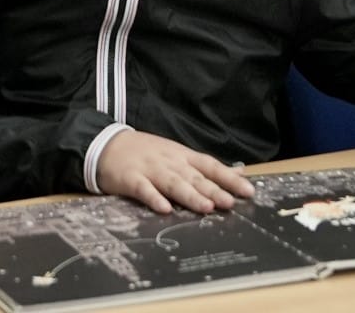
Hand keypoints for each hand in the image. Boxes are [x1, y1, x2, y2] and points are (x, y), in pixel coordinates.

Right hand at [95, 130, 253, 215]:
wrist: (107, 144)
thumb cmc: (146, 153)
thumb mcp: (178, 154)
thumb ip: (206, 167)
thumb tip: (239, 171)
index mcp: (182, 157)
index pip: (210, 166)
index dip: (229, 178)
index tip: (248, 191)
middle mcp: (170, 162)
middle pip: (194, 177)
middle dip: (213, 189)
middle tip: (230, 202)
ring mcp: (150, 169)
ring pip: (172, 183)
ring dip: (189, 195)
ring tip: (206, 207)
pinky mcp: (130, 178)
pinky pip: (143, 189)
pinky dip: (153, 198)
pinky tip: (164, 209)